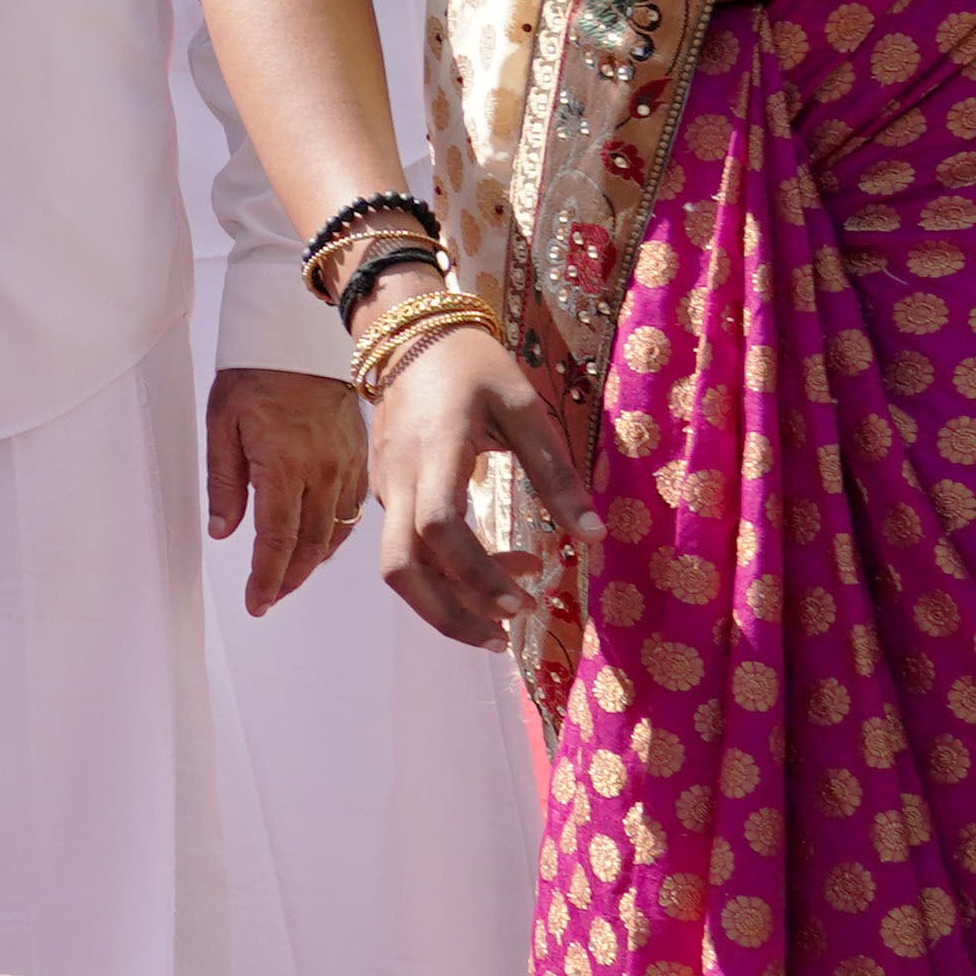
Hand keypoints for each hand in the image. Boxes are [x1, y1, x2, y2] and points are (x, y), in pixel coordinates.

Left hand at [201, 363, 367, 616]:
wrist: (299, 338)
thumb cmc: (253, 376)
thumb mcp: (221, 423)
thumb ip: (223, 482)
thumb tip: (222, 532)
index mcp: (284, 466)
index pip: (278, 539)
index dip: (267, 578)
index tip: (256, 603)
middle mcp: (322, 472)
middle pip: (310, 545)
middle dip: (287, 578)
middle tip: (267, 599)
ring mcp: (347, 467)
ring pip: (335, 533)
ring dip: (311, 562)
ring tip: (287, 578)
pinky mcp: (360, 458)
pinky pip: (352, 511)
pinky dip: (335, 536)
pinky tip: (318, 544)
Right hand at [366, 322, 599, 645]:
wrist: (411, 335)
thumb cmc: (475, 367)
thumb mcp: (526, 408)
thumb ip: (556, 474)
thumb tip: (592, 537)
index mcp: (437, 451)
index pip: (440, 529)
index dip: (477, 575)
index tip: (523, 603)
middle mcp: (399, 477)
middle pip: (400, 568)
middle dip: (448, 616)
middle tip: (502, 640)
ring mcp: (384, 485)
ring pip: (402, 564)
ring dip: (451, 599)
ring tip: (514, 603)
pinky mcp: (384, 490)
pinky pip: (406, 545)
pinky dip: (446, 572)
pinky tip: (492, 567)